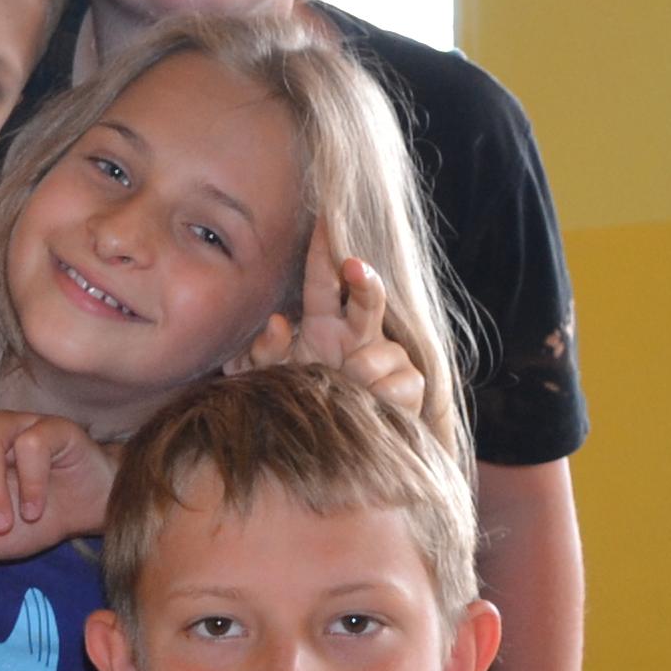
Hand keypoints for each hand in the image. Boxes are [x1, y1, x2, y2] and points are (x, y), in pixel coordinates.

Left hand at [240, 210, 432, 425]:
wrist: (329, 451)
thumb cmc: (299, 405)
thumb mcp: (268, 380)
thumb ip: (262, 353)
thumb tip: (278, 322)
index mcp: (323, 324)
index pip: (324, 280)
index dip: (325, 250)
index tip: (326, 219)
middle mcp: (357, 333)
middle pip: (368, 294)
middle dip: (364, 279)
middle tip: (353, 266)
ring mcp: (385, 357)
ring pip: (377, 353)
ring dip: (358, 374)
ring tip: (346, 392)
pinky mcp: (409, 385)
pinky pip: (398, 384)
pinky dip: (380, 397)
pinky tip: (370, 404)